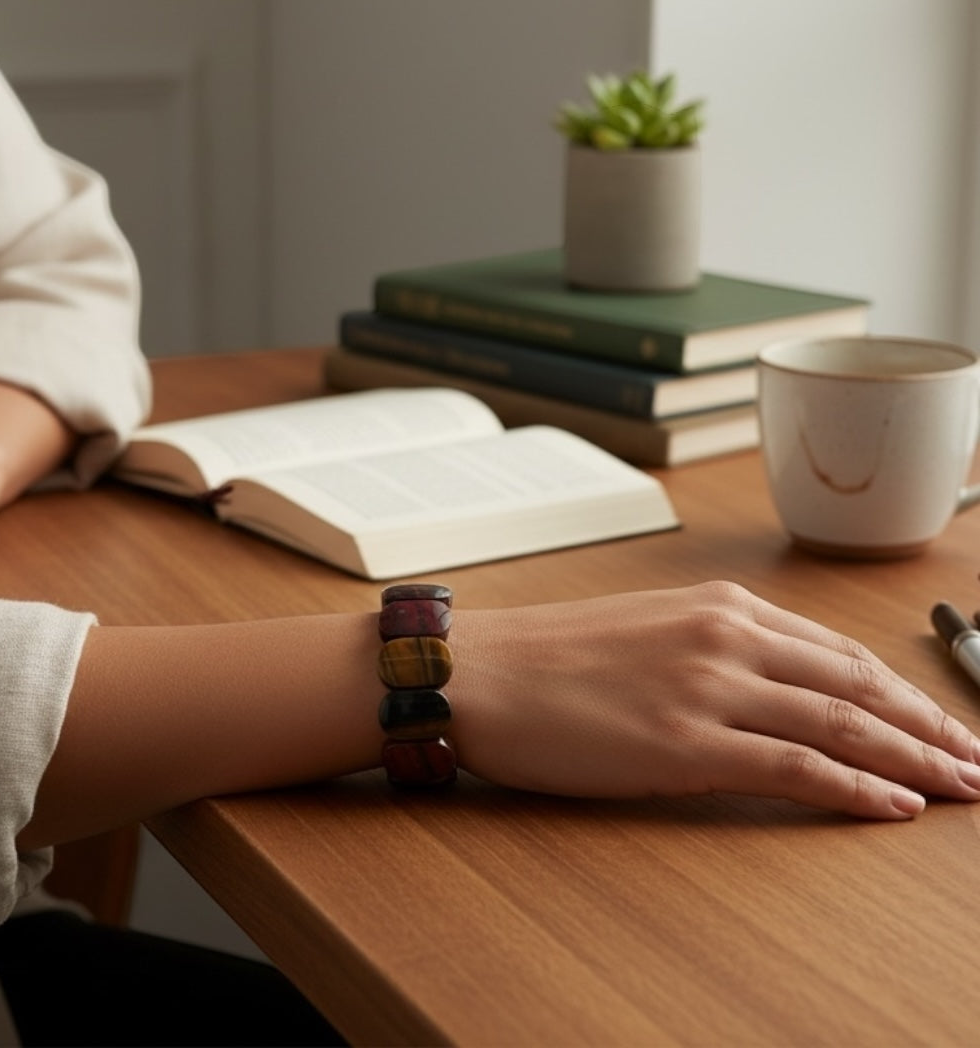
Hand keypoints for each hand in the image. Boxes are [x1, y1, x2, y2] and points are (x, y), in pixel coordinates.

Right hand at [454, 581, 979, 819]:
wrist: (482, 673)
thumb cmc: (549, 657)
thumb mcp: (644, 631)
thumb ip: (711, 650)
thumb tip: (767, 689)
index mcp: (717, 607)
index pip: (836, 651)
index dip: (900, 691)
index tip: (938, 719)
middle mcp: (726, 637)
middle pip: (857, 686)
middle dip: (929, 726)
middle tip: (975, 758)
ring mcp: (710, 689)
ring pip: (843, 726)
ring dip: (914, 760)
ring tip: (960, 787)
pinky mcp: (687, 744)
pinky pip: (796, 769)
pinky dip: (855, 789)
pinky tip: (895, 806)